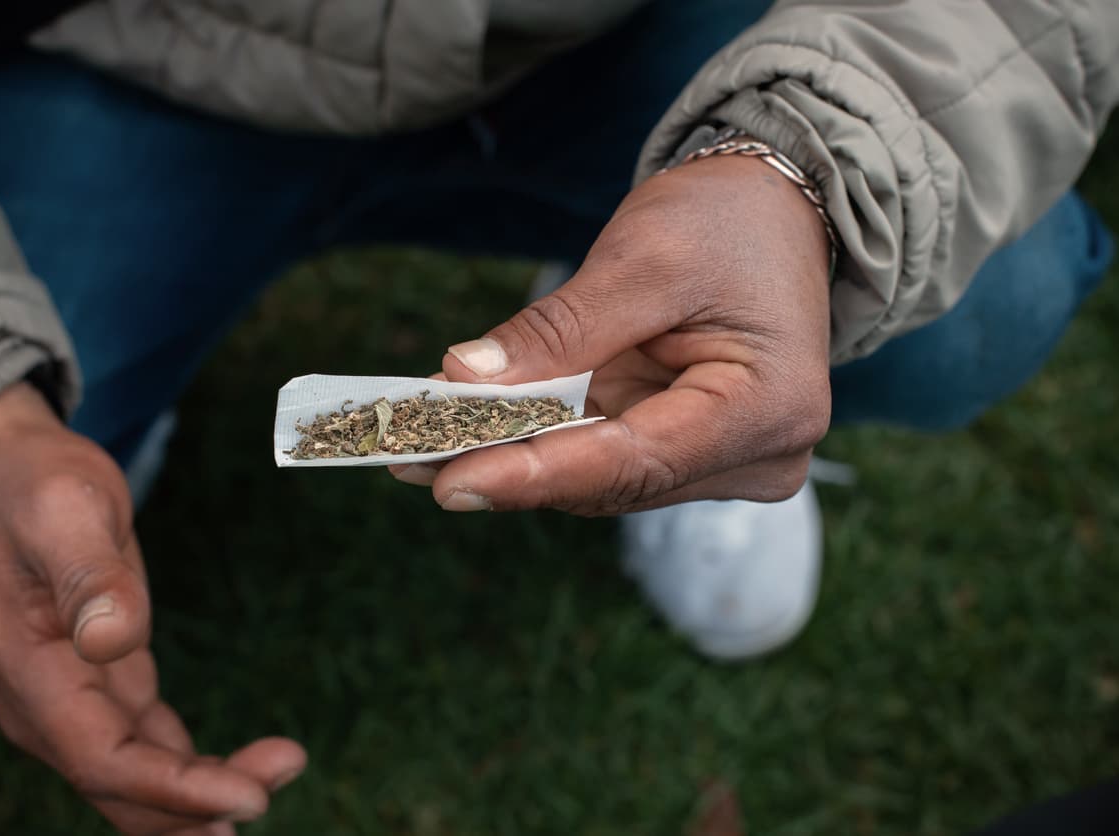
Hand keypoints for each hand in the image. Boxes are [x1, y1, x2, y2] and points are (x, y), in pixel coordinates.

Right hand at [0, 384, 305, 834]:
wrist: (2, 470)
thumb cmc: (34, 484)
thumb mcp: (64, 509)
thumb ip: (89, 574)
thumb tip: (113, 640)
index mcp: (28, 670)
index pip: (104, 759)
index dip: (174, 790)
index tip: (247, 796)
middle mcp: (42, 703)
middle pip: (122, 785)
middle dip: (197, 802)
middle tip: (279, 782)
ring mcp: (69, 699)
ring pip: (136, 776)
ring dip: (199, 794)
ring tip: (277, 775)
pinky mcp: (98, 685)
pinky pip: (144, 748)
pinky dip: (188, 768)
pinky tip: (239, 771)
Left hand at [397, 154, 831, 513]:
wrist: (778, 210)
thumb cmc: (729, 221)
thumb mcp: (641, 258)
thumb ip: (556, 330)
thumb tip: (460, 380)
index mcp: (770, 408)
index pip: (638, 461)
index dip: (539, 474)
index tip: (452, 481)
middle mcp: (758, 457)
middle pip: (614, 480)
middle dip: (510, 466)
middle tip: (406, 455)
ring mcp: (725, 462)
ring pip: (601, 479)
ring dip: (515, 458)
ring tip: (419, 446)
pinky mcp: (690, 452)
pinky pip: (604, 458)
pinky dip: (541, 443)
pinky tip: (471, 432)